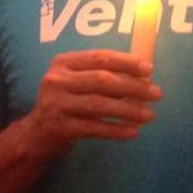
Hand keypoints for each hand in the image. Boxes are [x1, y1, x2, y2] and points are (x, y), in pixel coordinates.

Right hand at [23, 49, 161, 158]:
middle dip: (132, 87)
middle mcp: (56, 79)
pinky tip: (133, 132)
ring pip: (98, 105)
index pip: (99, 57)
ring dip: (128, 110)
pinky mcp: (58, 127)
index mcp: (63, 62)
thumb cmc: (66, 103)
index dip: (126, 62)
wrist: (36, 135)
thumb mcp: (77, 83)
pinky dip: (115, 130)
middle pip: (101, 80)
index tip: (149, 69)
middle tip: (156, 94)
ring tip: (150, 115)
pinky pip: (93, 128)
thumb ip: (103, 76)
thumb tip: (143, 77)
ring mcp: (56, 103)